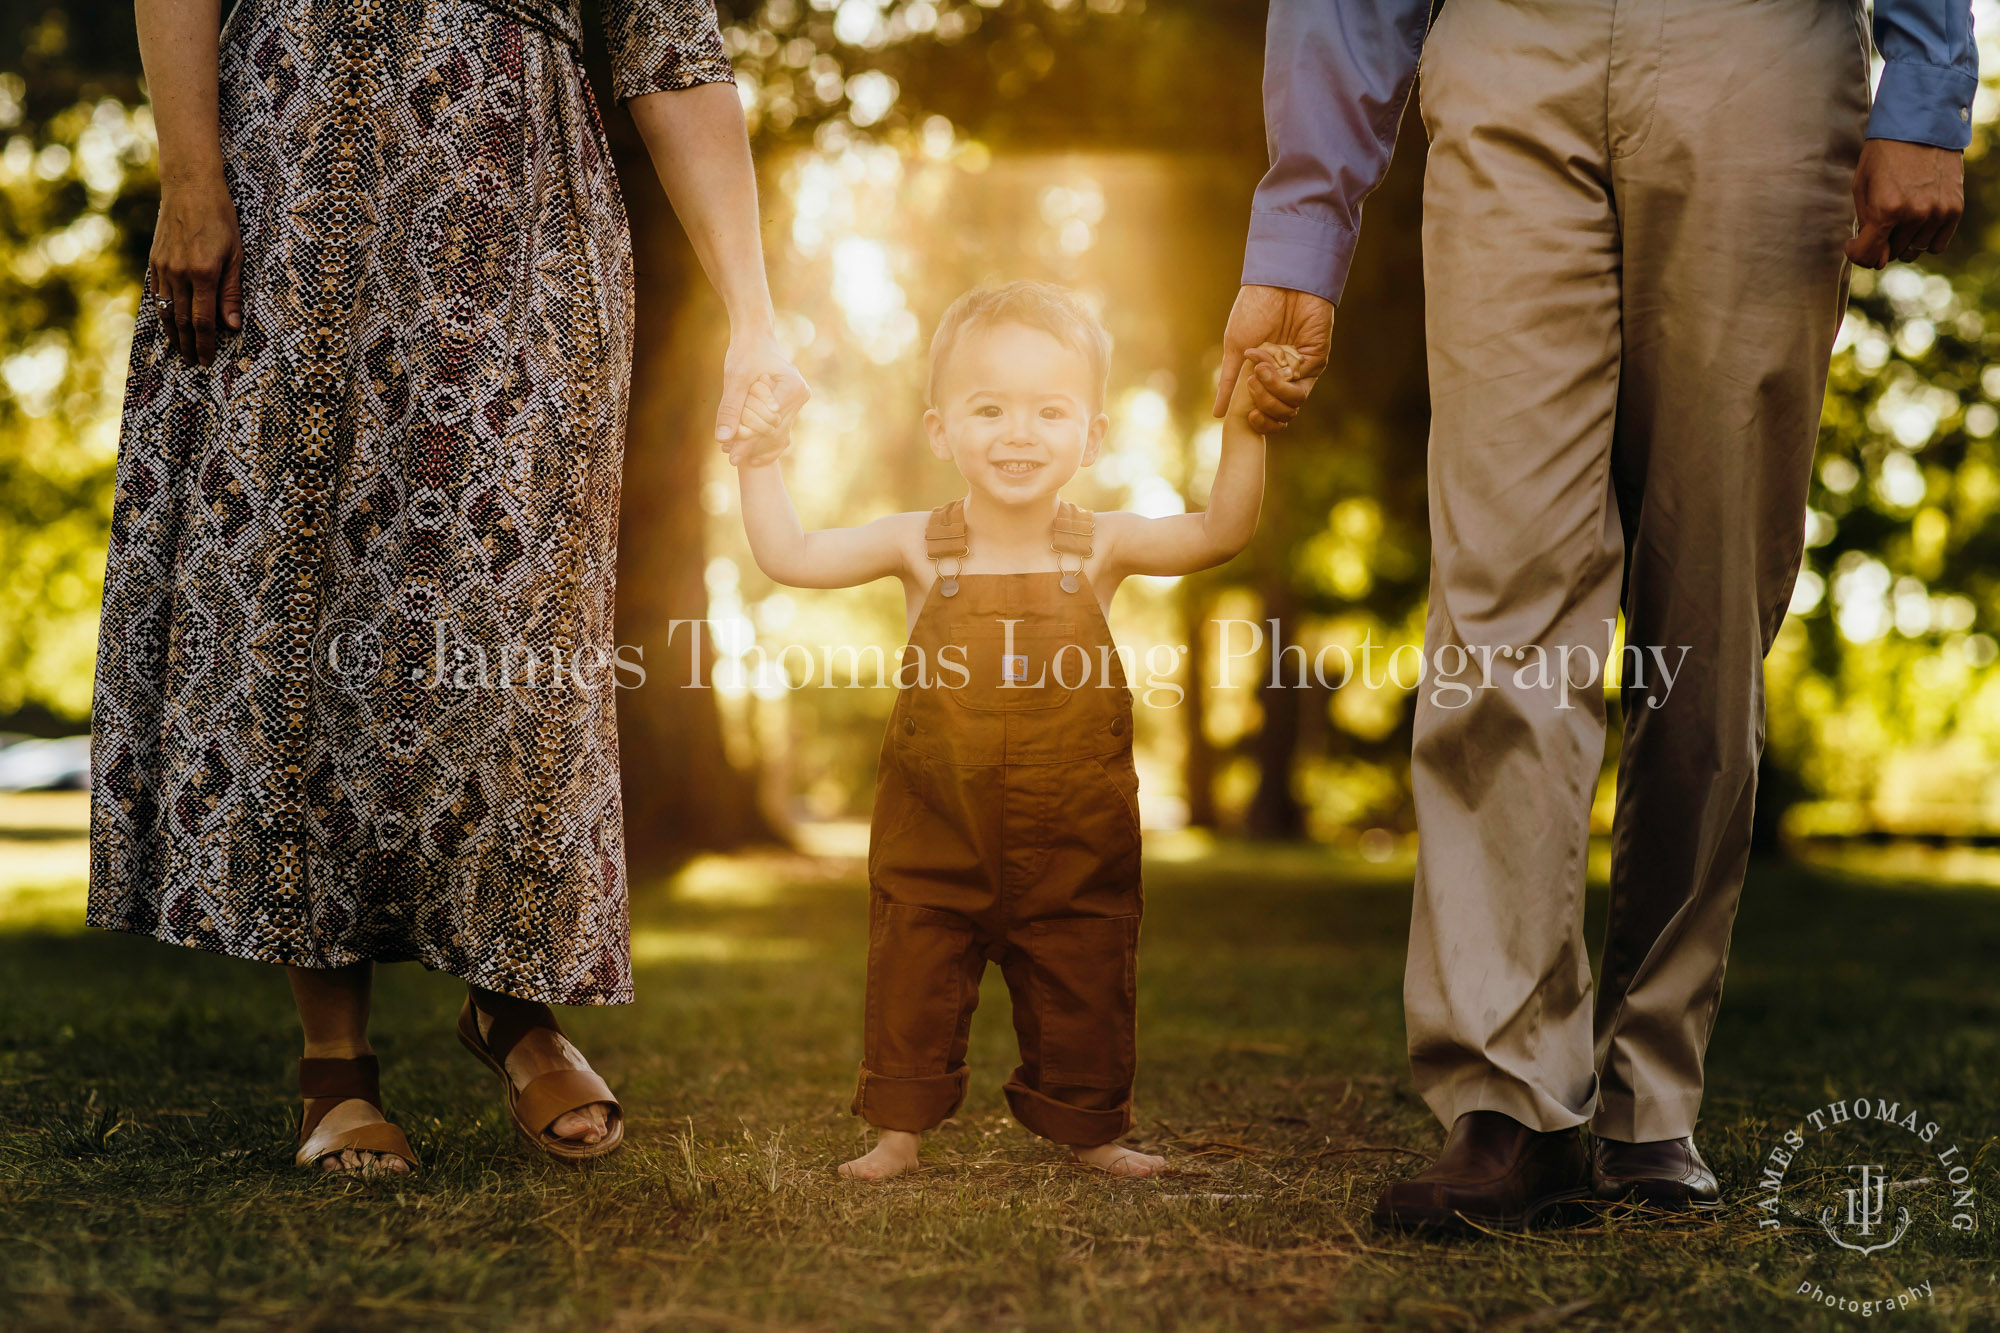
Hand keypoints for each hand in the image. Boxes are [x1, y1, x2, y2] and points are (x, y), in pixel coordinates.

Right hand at [150, 171, 243, 365]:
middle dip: (188, 345)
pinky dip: (162, 312)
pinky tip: (168, 322)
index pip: (203, 321)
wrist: (190, 187)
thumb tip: (233, 326)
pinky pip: (157, 294)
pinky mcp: (154, 260)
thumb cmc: (221, 218)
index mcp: (203, 274)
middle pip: (183, 321)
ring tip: (180, 350)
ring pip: (166, 310)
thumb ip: (232, 292)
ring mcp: (163, 267)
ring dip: (173, 333)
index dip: (205, 344)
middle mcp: (179, 274)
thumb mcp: (237, 255)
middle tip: (193, 362)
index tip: (207, 361)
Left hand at [716, 330, 807, 464]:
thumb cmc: (745, 351)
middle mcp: (800, 396)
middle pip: (775, 432)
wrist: (755, 334)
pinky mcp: (790, 402)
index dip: (748, 442)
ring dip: (756, 443)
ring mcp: (798, 400)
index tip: (731, 456)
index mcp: (792, 389)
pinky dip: (761, 434)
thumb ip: (731, 408)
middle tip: (730, 457)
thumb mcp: (735, 379)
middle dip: (752, 445)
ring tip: (733, 452)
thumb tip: (723, 438)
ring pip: (777, 432)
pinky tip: (744, 444)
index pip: (768, 425)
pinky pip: (777, 425)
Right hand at [1212, 284, 1333, 434]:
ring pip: (1292, 404)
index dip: (1260, 420)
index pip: (1267, 411)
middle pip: (1281, 413)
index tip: (1248, 416)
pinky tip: (1267, 366)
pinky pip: (1301, 388)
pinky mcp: (1315, 360)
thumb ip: (1229, 383)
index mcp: (1265, 376)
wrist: (1276, 283)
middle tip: (1251, 383)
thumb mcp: (1235, 349)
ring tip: (1258, 370)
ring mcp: (1301, 369)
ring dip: (1271, 393)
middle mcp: (1284, 376)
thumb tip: (1218, 414)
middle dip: (1265, 406)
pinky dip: (1281, 384)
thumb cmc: (1253, 310)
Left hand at [1845, 139, 1963, 268]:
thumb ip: (1865, 224)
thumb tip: (1877, 259)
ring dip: (1903, 240)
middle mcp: (1915, 214)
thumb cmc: (1884, 154)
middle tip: (1881, 219)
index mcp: (1886, 209)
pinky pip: (1937, 244)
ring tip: (1901, 214)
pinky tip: (1918, 221)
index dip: (1857, 253)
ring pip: (1914, 250)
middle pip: (1891, 253)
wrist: (1922, 124)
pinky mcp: (1955, 208)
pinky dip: (1925, 238)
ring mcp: (1937, 212)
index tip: (1855, 243)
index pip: (1869, 256)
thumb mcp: (1861, 186)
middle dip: (1881, 241)